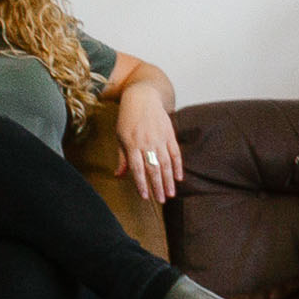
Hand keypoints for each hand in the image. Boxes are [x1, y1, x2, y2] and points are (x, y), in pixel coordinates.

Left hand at [115, 86, 183, 204]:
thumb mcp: (120, 136)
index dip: (141, 183)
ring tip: (171, 194)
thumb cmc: (128, 119)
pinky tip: (179, 177)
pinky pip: (175, 153)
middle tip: (161, 200)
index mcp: (132, 143)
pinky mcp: (170, 134)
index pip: (137, 168)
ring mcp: (160, 138)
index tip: (144, 197)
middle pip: (153, 168)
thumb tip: (119, 176)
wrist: (142, 97)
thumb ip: (122, 158)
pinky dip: (178, 166)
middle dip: (157, 186)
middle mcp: (146, 142)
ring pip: (166, 163)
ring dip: (169, 180)